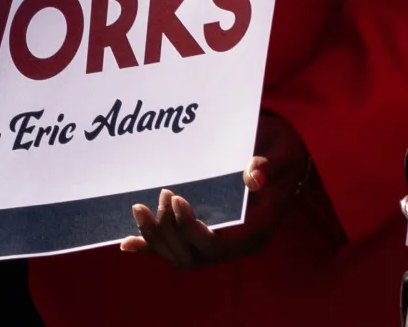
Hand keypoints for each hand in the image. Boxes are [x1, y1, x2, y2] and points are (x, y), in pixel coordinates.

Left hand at [120, 110, 313, 266]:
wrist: (279, 154)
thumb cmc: (280, 152)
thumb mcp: (281, 153)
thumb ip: (267, 165)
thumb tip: (253, 177)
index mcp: (255, 230)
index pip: (218, 246)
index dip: (192, 229)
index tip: (177, 199)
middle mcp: (235, 242)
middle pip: (193, 255)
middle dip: (170, 229)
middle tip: (164, 193)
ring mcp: (217, 240)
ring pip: (179, 255)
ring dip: (156, 236)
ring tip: (139, 207)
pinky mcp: (200, 231)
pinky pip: (173, 248)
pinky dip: (150, 246)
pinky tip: (127, 243)